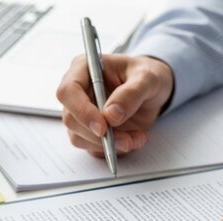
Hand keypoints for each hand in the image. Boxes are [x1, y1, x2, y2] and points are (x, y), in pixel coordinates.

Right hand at [56, 54, 173, 156]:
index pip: (68, 91)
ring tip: (136, 137)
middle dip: (98, 135)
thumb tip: (111, 114)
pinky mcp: (91, 131)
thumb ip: (131, 93)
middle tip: (125, 139)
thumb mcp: (148, 78)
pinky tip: (134, 139)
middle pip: (71, 119)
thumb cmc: (147, 76)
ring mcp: (82, 114)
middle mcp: (78, 92)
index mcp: (84, 69)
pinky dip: (114, 150)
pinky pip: (94, 148)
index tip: (103, 127)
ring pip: (80, 138)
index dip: (82, 111)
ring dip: (109, 145)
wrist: (154, 91)